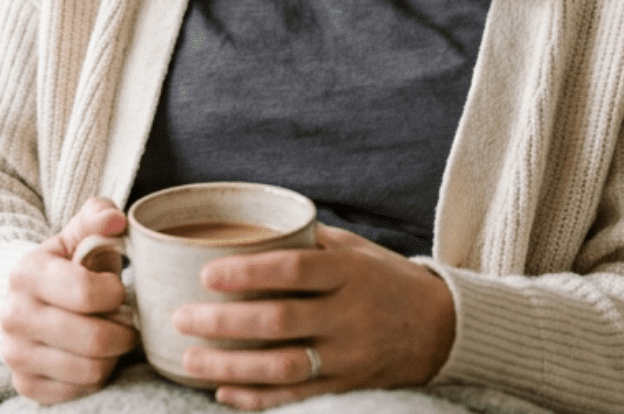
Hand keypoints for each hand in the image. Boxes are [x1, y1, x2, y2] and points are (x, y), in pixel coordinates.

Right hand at [0, 197, 139, 404]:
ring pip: (90, 370)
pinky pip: (78, 392)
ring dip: (112, 354)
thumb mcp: (80, 232)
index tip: (118, 288)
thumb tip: (115, 220)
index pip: (86, 292)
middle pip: (93, 339)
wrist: (29, 297)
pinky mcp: (24, 385)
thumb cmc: (68, 262)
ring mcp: (15, 355)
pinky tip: (93, 354)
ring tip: (111, 334)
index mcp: (26, 272)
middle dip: (123, 330)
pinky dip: (95, 376)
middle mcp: (13, 316)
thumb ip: (99, 215)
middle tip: (126, 319)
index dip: (115, 292)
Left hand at [172, 222, 454, 409]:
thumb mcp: (355, 249)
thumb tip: (252, 227)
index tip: (207, 273)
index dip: (248, 273)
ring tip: (190, 360)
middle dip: (224, 323)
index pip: (293, 270)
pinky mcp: (349, 387)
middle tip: (181, 317)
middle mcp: (349, 315)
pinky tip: (223, 393)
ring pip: (283, 367)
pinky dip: (257, 399)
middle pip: (279, 322)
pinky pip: (297, 398)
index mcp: (348, 272)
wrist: (443, 327)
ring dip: (231, 367)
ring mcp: (349, 356)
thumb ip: (308, 243)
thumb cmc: (387, 278)